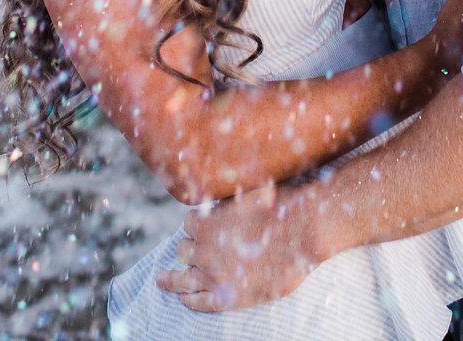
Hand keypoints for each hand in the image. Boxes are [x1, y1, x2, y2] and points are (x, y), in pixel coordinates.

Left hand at [155, 182, 322, 311]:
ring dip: (170, 278)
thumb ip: (233, 182)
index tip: (198, 226)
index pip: (188, 224)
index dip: (194, 225)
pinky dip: (190, 300)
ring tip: (160, 279)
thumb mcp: (249, 185)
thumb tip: (227, 160)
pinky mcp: (228, 298)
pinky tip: (183, 299)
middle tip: (187, 250)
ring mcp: (214, 276)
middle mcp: (203, 251)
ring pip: (184, 280)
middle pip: (184, 251)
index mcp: (205, 223)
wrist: (302, 234)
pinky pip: (201, 302)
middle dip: (186, 248)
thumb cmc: (280, 206)